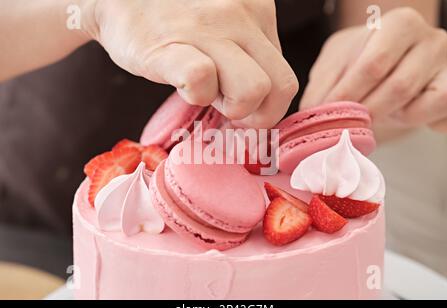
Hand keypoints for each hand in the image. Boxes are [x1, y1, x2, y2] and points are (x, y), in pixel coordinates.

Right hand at [84, 0, 297, 127]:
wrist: (117, 1)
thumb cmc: (176, 23)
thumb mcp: (226, 29)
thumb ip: (249, 58)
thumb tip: (263, 108)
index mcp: (259, 12)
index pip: (286, 78)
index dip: (267, 104)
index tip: (241, 107)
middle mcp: (240, 15)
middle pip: (282, 88)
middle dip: (258, 114)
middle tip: (228, 108)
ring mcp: (206, 28)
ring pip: (252, 90)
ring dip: (230, 107)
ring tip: (204, 93)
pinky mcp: (170, 45)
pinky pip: (201, 79)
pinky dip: (195, 95)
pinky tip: (181, 85)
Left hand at [300, 7, 446, 132]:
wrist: (393, 60)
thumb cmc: (362, 59)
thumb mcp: (336, 62)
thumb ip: (323, 84)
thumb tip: (309, 114)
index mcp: (400, 24)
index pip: (374, 64)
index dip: (347, 94)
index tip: (326, 112)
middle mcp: (432, 41)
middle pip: (398, 87)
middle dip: (365, 112)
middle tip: (344, 123)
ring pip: (419, 106)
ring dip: (387, 119)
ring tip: (370, 117)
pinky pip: (441, 120)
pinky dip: (420, 124)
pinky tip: (401, 117)